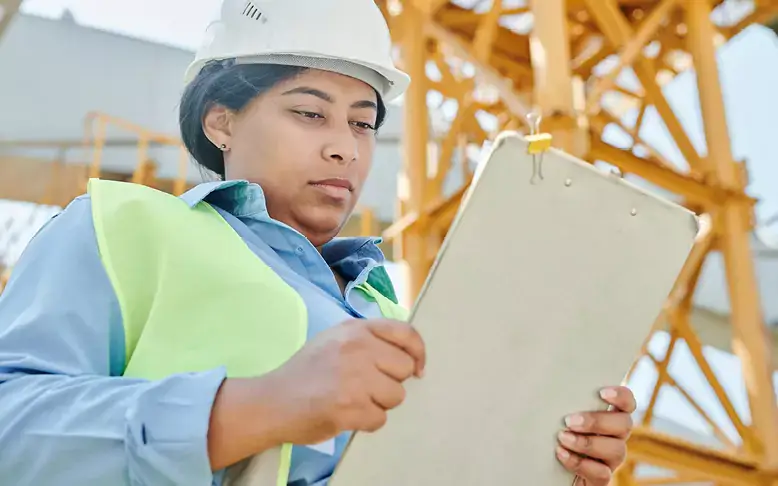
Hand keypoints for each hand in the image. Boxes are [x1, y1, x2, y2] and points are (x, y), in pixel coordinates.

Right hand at [257, 318, 425, 446]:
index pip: (405, 332)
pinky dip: (366, 421)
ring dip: (379, 403)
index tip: (418, 368)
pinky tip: (346, 414)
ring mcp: (355, 378)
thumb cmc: (306, 372)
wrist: (272, 401)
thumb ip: (368, 341)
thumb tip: (408, 357)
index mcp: (355, 329)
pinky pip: (380, 419)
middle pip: (405, 368)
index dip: (419, 352)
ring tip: (354, 400)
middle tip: (367, 387)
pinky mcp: (350, 407)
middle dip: (391, 382)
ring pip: (396, 396)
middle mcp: (358, 348)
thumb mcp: (335, 340)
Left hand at [556, 386, 636, 485]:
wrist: (546, 472)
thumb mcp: (558, 418)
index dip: (621, 396)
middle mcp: (615, 438)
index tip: (602, 392)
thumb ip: (563, 404)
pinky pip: (602, 473)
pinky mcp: (600, 479)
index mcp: (608, 418)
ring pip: (616, 449)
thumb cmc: (551, 436)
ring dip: (587, 442)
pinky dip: (580, 463)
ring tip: (563, 438)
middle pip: (624, 424)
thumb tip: (546, 382)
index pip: (627, 403)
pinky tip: (561, 454)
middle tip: (570, 421)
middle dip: (597, 421)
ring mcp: (610, 460)